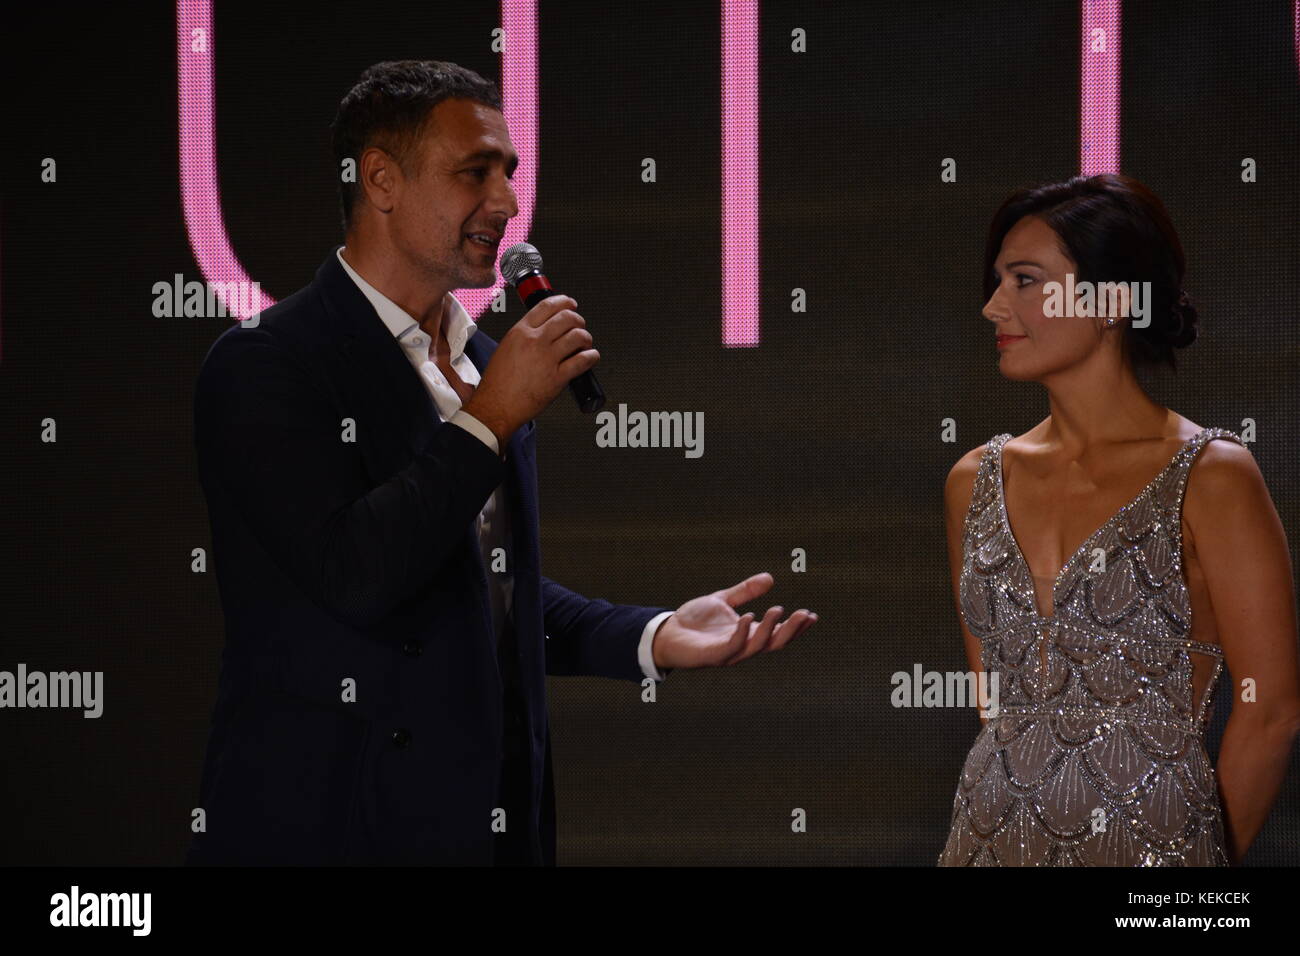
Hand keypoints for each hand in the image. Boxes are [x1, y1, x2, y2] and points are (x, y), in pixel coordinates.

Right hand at [461, 295, 596, 446]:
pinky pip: (582, 361)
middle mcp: (535, 341)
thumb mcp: (506, 348)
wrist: (495, 406)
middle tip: (579, 327)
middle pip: (567, 318)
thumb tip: (543, 330)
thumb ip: (524, 336)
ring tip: (585, 344)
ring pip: (577, 336)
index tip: (571, 305)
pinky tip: (590, 357)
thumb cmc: (498, 383)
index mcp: (520, 332)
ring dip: (586, 338)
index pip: (547, 305)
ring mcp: (547, 359)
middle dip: (578, 320)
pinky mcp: (557, 378)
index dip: (564, 302)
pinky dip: (591, 357)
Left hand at [650, 572, 816, 669]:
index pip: (778, 633)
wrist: (666, 632)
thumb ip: (744, 591)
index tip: (812, 615)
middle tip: (805, 615)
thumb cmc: (694, 621)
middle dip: (791, 630)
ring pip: (757, 646)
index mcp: (748, 634)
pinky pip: (732, 646)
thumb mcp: (722, 600)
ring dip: (769, 629)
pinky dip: (741, 633)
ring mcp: (729, 653)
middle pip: (774, 643)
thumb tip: (770, 578)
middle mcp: (743, 646)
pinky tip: (747, 617)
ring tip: (778, 609)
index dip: (796, 626)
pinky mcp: (713, 655)